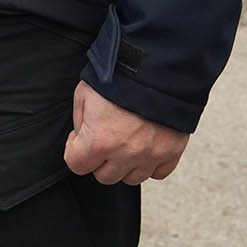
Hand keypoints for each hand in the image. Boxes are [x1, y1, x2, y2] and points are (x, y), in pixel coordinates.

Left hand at [64, 83, 190, 184]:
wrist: (158, 68)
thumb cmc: (120, 77)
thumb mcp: (84, 94)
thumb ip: (79, 122)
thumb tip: (81, 139)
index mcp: (100, 141)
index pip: (77, 165)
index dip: (74, 151)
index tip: (79, 139)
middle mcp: (126, 154)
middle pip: (104, 176)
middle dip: (98, 160)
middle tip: (102, 139)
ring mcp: (151, 155)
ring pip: (131, 178)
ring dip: (124, 165)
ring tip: (124, 142)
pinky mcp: (172, 152)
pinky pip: (158, 173)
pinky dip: (150, 164)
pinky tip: (144, 147)